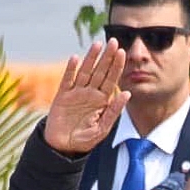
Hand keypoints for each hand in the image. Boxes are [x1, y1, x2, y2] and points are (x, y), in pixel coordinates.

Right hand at [43, 41, 129, 155]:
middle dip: (107, 57)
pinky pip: (67, 80)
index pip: (111, 80)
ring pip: (85, 72)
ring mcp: (76, 93)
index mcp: (101, 100)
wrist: (63, 147)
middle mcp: (90, 93)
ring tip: (98, 44)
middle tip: (114, 41)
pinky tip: (75, 58)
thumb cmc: (84, 140)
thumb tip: (127, 93)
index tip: (122, 53)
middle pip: (100, 72)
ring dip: (91, 58)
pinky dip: (70, 69)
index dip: (116, 67)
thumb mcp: (102, 128)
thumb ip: (114, 111)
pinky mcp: (62, 96)